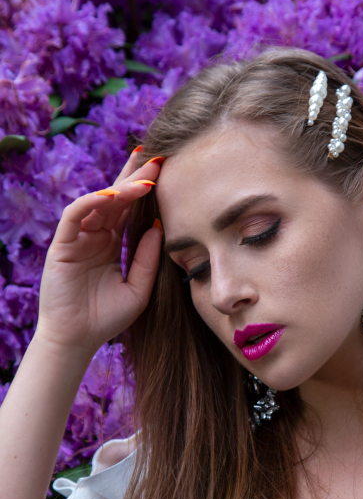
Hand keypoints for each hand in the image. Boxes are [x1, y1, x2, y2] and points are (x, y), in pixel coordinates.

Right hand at [35, 151, 162, 357]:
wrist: (78, 340)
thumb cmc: (106, 318)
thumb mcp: (139, 288)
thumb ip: (147, 259)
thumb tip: (160, 227)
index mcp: (111, 243)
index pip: (128, 209)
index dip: (144, 189)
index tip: (165, 170)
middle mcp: (94, 236)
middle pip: (115, 198)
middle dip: (134, 176)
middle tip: (156, 157)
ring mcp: (77, 239)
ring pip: (97, 202)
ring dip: (120, 188)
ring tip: (144, 178)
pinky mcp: (62, 246)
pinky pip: (74, 216)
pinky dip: (92, 202)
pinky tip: (112, 195)